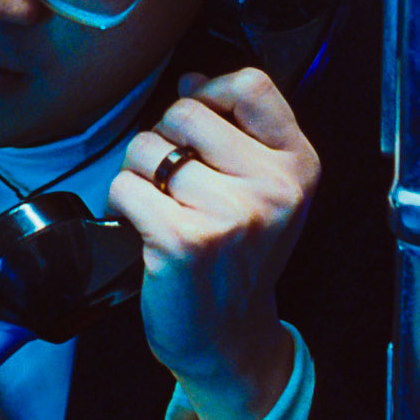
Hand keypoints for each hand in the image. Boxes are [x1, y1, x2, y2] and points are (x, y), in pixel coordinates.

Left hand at [106, 67, 319, 419]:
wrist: (229, 338)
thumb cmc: (237, 259)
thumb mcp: (261, 190)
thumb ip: (235, 130)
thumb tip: (191, 80)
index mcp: (297, 166)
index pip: (252, 84)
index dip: (211, 92)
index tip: (200, 125)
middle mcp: (273, 188)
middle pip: (186, 111)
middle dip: (163, 140)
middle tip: (174, 183)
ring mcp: (231, 215)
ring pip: (148, 148)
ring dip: (139, 175)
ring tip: (162, 208)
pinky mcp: (185, 242)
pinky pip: (126, 187)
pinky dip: (122, 205)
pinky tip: (144, 229)